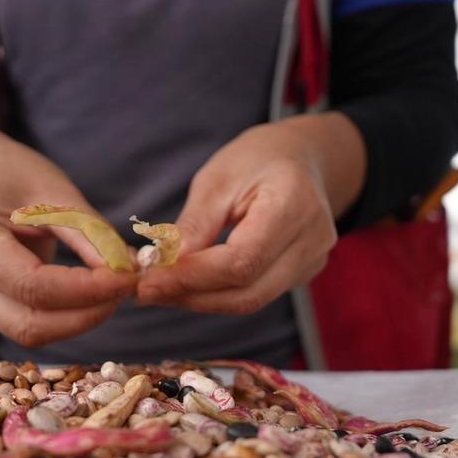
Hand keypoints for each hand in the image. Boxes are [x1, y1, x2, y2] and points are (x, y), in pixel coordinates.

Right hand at [0, 116, 136, 347]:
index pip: (33, 285)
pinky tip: (93, 294)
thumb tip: (127, 273)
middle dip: (85, 314)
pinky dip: (67, 315)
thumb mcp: (55, 191)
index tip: (128, 278)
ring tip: (113, 290)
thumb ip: (90, 234)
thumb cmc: (14, 173)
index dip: (86, 289)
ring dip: (79, 319)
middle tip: (126, 288)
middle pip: (29, 324)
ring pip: (31, 332)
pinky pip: (30, 324)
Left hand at [137, 114, 365, 313]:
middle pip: (248, 291)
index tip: (149, 279)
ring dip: (201, 299)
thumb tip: (163, 265)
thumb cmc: (256, 160)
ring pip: (251, 299)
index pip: (242, 261)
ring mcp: (312, 261)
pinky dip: (218, 294)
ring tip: (160, 287)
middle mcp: (312, 240)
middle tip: (145, 289)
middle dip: (192, 295)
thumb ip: (195, 224)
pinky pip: (256, 294)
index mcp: (293, 205)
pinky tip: (188, 283)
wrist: (299, 158)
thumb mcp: (218, 178)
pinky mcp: (302, 274)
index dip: (193, 276)